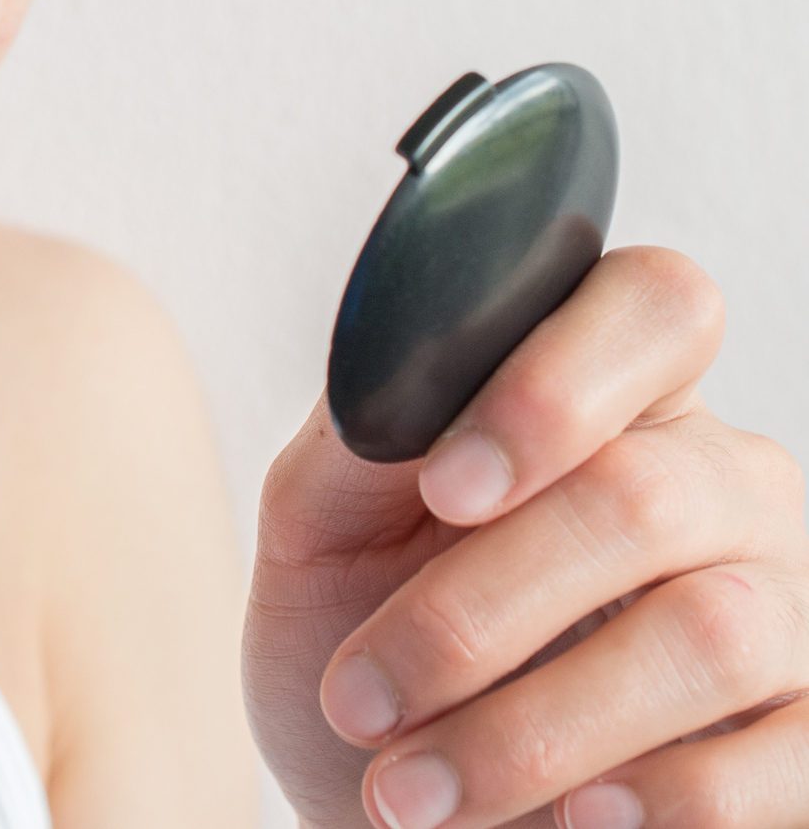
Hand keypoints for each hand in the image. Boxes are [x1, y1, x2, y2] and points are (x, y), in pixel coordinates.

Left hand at [243, 245, 808, 827]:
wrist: (381, 781)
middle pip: (648, 493)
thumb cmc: (357, 624)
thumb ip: (361, 430)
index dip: (558, 386)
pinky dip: (660, 799)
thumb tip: (395, 377)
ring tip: (411, 790)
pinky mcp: (808, 736)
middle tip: (364, 690)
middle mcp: (715, 480)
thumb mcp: (324, 518)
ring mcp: (782, 603)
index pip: (654, 306)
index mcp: (606, 395)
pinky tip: (574, 819)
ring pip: (706, 633)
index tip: (445, 489)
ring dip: (530, 727)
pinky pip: (779, 762)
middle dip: (483, 606)